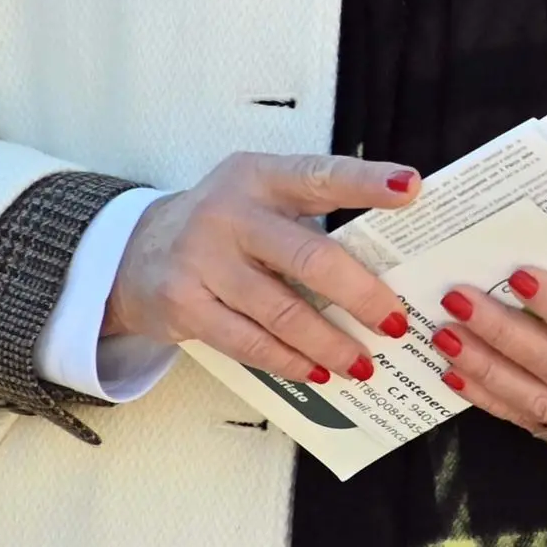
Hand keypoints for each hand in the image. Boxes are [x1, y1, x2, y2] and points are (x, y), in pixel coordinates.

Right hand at [103, 152, 418, 384]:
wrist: (134, 251)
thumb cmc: (227, 225)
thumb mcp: (263, 199)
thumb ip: (313, 217)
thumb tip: (388, 262)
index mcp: (262, 177)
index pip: (320, 175)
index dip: (366, 183)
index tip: (412, 189)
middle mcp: (230, 214)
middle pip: (309, 258)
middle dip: (360, 295)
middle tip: (395, 322)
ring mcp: (202, 260)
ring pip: (282, 311)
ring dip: (329, 343)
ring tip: (363, 362)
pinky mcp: (184, 305)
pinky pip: (248, 342)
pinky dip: (289, 361)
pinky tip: (316, 371)